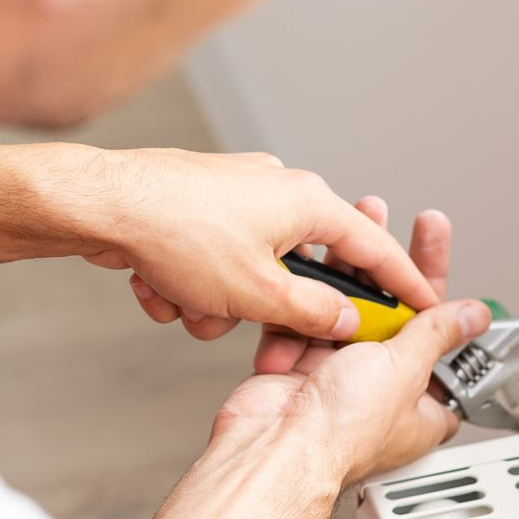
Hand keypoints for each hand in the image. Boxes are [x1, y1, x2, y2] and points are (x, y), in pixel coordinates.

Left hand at [80, 149, 439, 342]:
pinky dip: (187, 289)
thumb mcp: (259, 293)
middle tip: (253, 325)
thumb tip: (343, 321)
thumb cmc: (175, 229)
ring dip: (217, 306)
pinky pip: (211, 269)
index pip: (372, 248)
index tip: (419, 306)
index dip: (400, 284)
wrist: (99, 206)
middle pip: (300, 272)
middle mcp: (276, 193)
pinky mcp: (198, 214)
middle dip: (266, 310)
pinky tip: (159, 288)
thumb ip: (313, 314)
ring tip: (186, 303)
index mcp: (306, 203)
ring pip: (249, 279)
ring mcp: (234, 201)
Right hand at [211, 206, 490, 485]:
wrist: (273, 446)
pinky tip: (306, 268)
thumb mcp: (406, 368)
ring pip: (343, 310)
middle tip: (382, 215)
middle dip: (382, 266)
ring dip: (341, 272)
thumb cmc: (342, 431)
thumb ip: (437, 334)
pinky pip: (303, 322)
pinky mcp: (296, 367)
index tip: (429, 247)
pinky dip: (302, 301)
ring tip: (341, 228)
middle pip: (389, 314)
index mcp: (421, 404)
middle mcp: (380, 391)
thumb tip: (472, 316)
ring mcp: (336, 378)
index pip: (441, 338)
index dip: (436, 290)